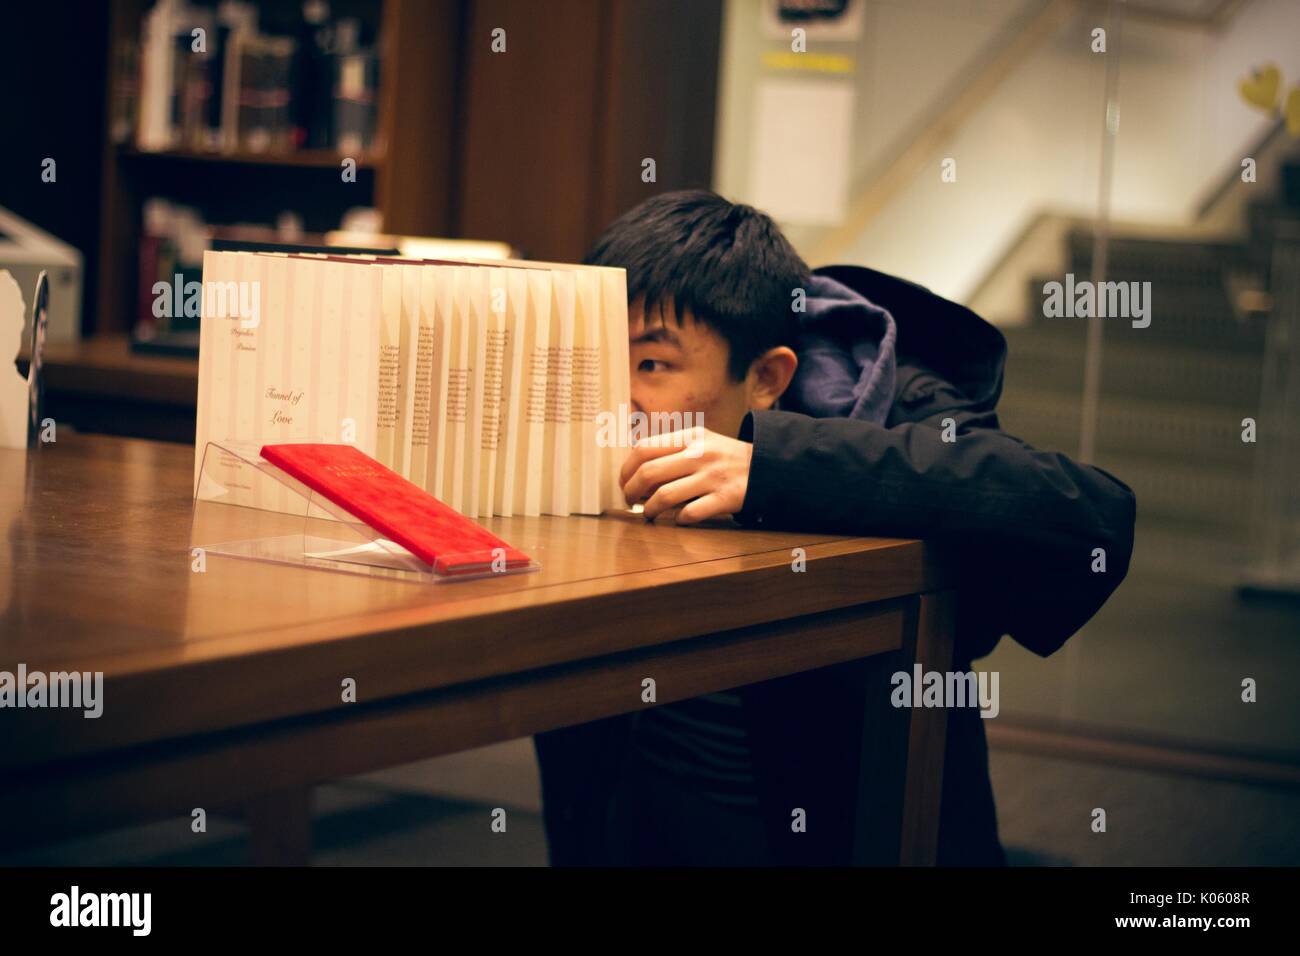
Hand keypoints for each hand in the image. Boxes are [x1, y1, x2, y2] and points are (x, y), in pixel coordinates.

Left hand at [619, 425, 753, 524]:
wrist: (766, 467)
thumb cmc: (724, 457)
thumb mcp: (701, 440)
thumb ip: (672, 447)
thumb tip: (634, 467)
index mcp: (690, 436)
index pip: (644, 449)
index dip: (626, 469)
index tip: (624, 482)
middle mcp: (699, 454)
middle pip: (649, 473)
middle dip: (631, 491)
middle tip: (629, 501)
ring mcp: (712, 476)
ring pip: (665, 495)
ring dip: (649, 510)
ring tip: (648, 514)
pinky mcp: (725, 498)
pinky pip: (690, 513)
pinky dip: (679, 520)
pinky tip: (679, 520)